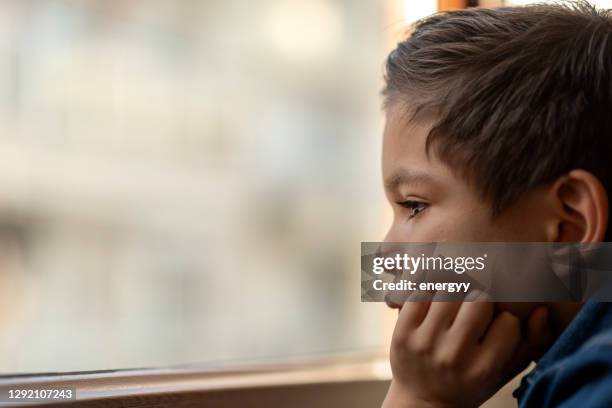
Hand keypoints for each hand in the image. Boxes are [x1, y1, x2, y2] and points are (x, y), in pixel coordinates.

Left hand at [382, 301, 551, 407]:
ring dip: (456, 291)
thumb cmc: (470, 383)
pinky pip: (419, 294)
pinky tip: (434, 302)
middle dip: (483, 298)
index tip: (499, 326)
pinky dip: (429, 292)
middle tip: (477, 307)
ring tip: (457, 302)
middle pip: (479, 299)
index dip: (507, 318)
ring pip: (449, 290)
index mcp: (483, 368)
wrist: (423, 401)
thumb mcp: (504, 373)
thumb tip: (541, 310)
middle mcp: (453, 355)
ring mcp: (424, 343)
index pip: (509, 320)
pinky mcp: (402, 333)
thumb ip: (530, 344)